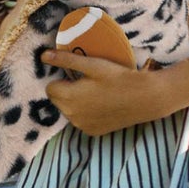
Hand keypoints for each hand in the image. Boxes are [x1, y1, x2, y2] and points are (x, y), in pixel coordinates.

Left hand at [40, 52, 171, 135]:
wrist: (145, 98)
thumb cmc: (118, 77)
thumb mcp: (92, 65)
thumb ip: (65, 60)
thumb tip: (43, 56)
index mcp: (67, 97)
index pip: (50, 88)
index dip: (62, 80)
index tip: (77, 76)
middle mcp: (71, 115)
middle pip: (57, 100)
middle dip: (67, 91)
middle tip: (88, 83)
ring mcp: (81, 126)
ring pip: (68, 111)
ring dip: (75, 103)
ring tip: (96, 93)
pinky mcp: (92, 132)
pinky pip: (81, 121)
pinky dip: (86, 114)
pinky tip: (102, 105)